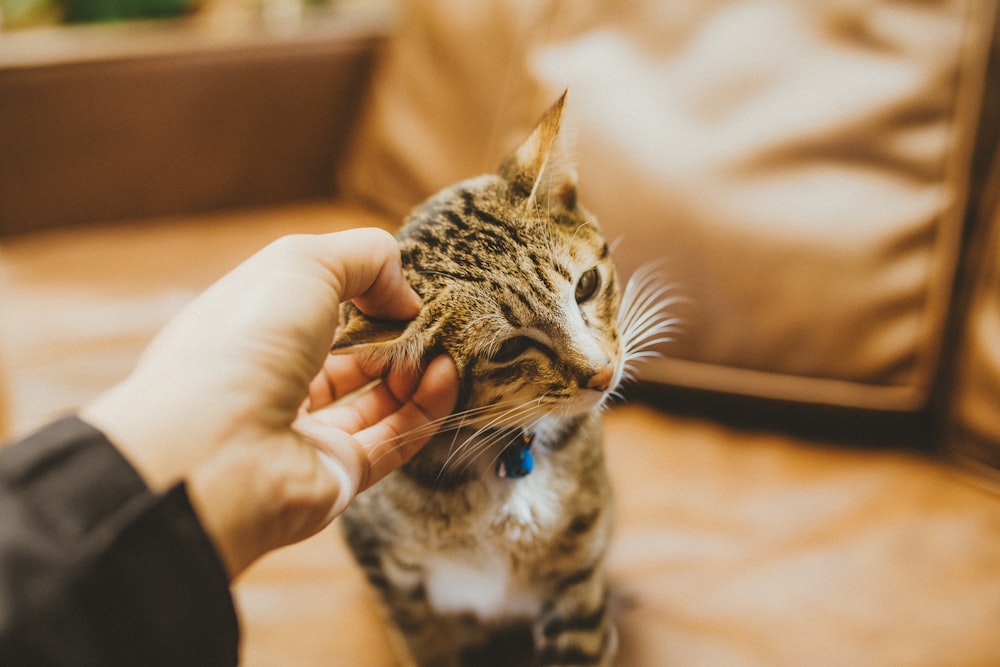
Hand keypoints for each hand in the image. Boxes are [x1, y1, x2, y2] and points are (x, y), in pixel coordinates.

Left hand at [82, 229, 457, 577]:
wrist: (213, 450)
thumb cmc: (241, 342)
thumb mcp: (303, 263)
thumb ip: (365, 258)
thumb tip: (405, 296)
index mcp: (251, 327)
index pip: (316, 307)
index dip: (363, 294)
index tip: (401, 288)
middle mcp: (273, 381)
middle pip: (350, 357)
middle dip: (397, 337)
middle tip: (434, 324)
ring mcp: (304, 433)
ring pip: (375, 401)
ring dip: (417, 373)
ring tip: (447, 352)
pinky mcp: (336, 475)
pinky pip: (391, 440)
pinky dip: (424, 410)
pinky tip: (445, 378)